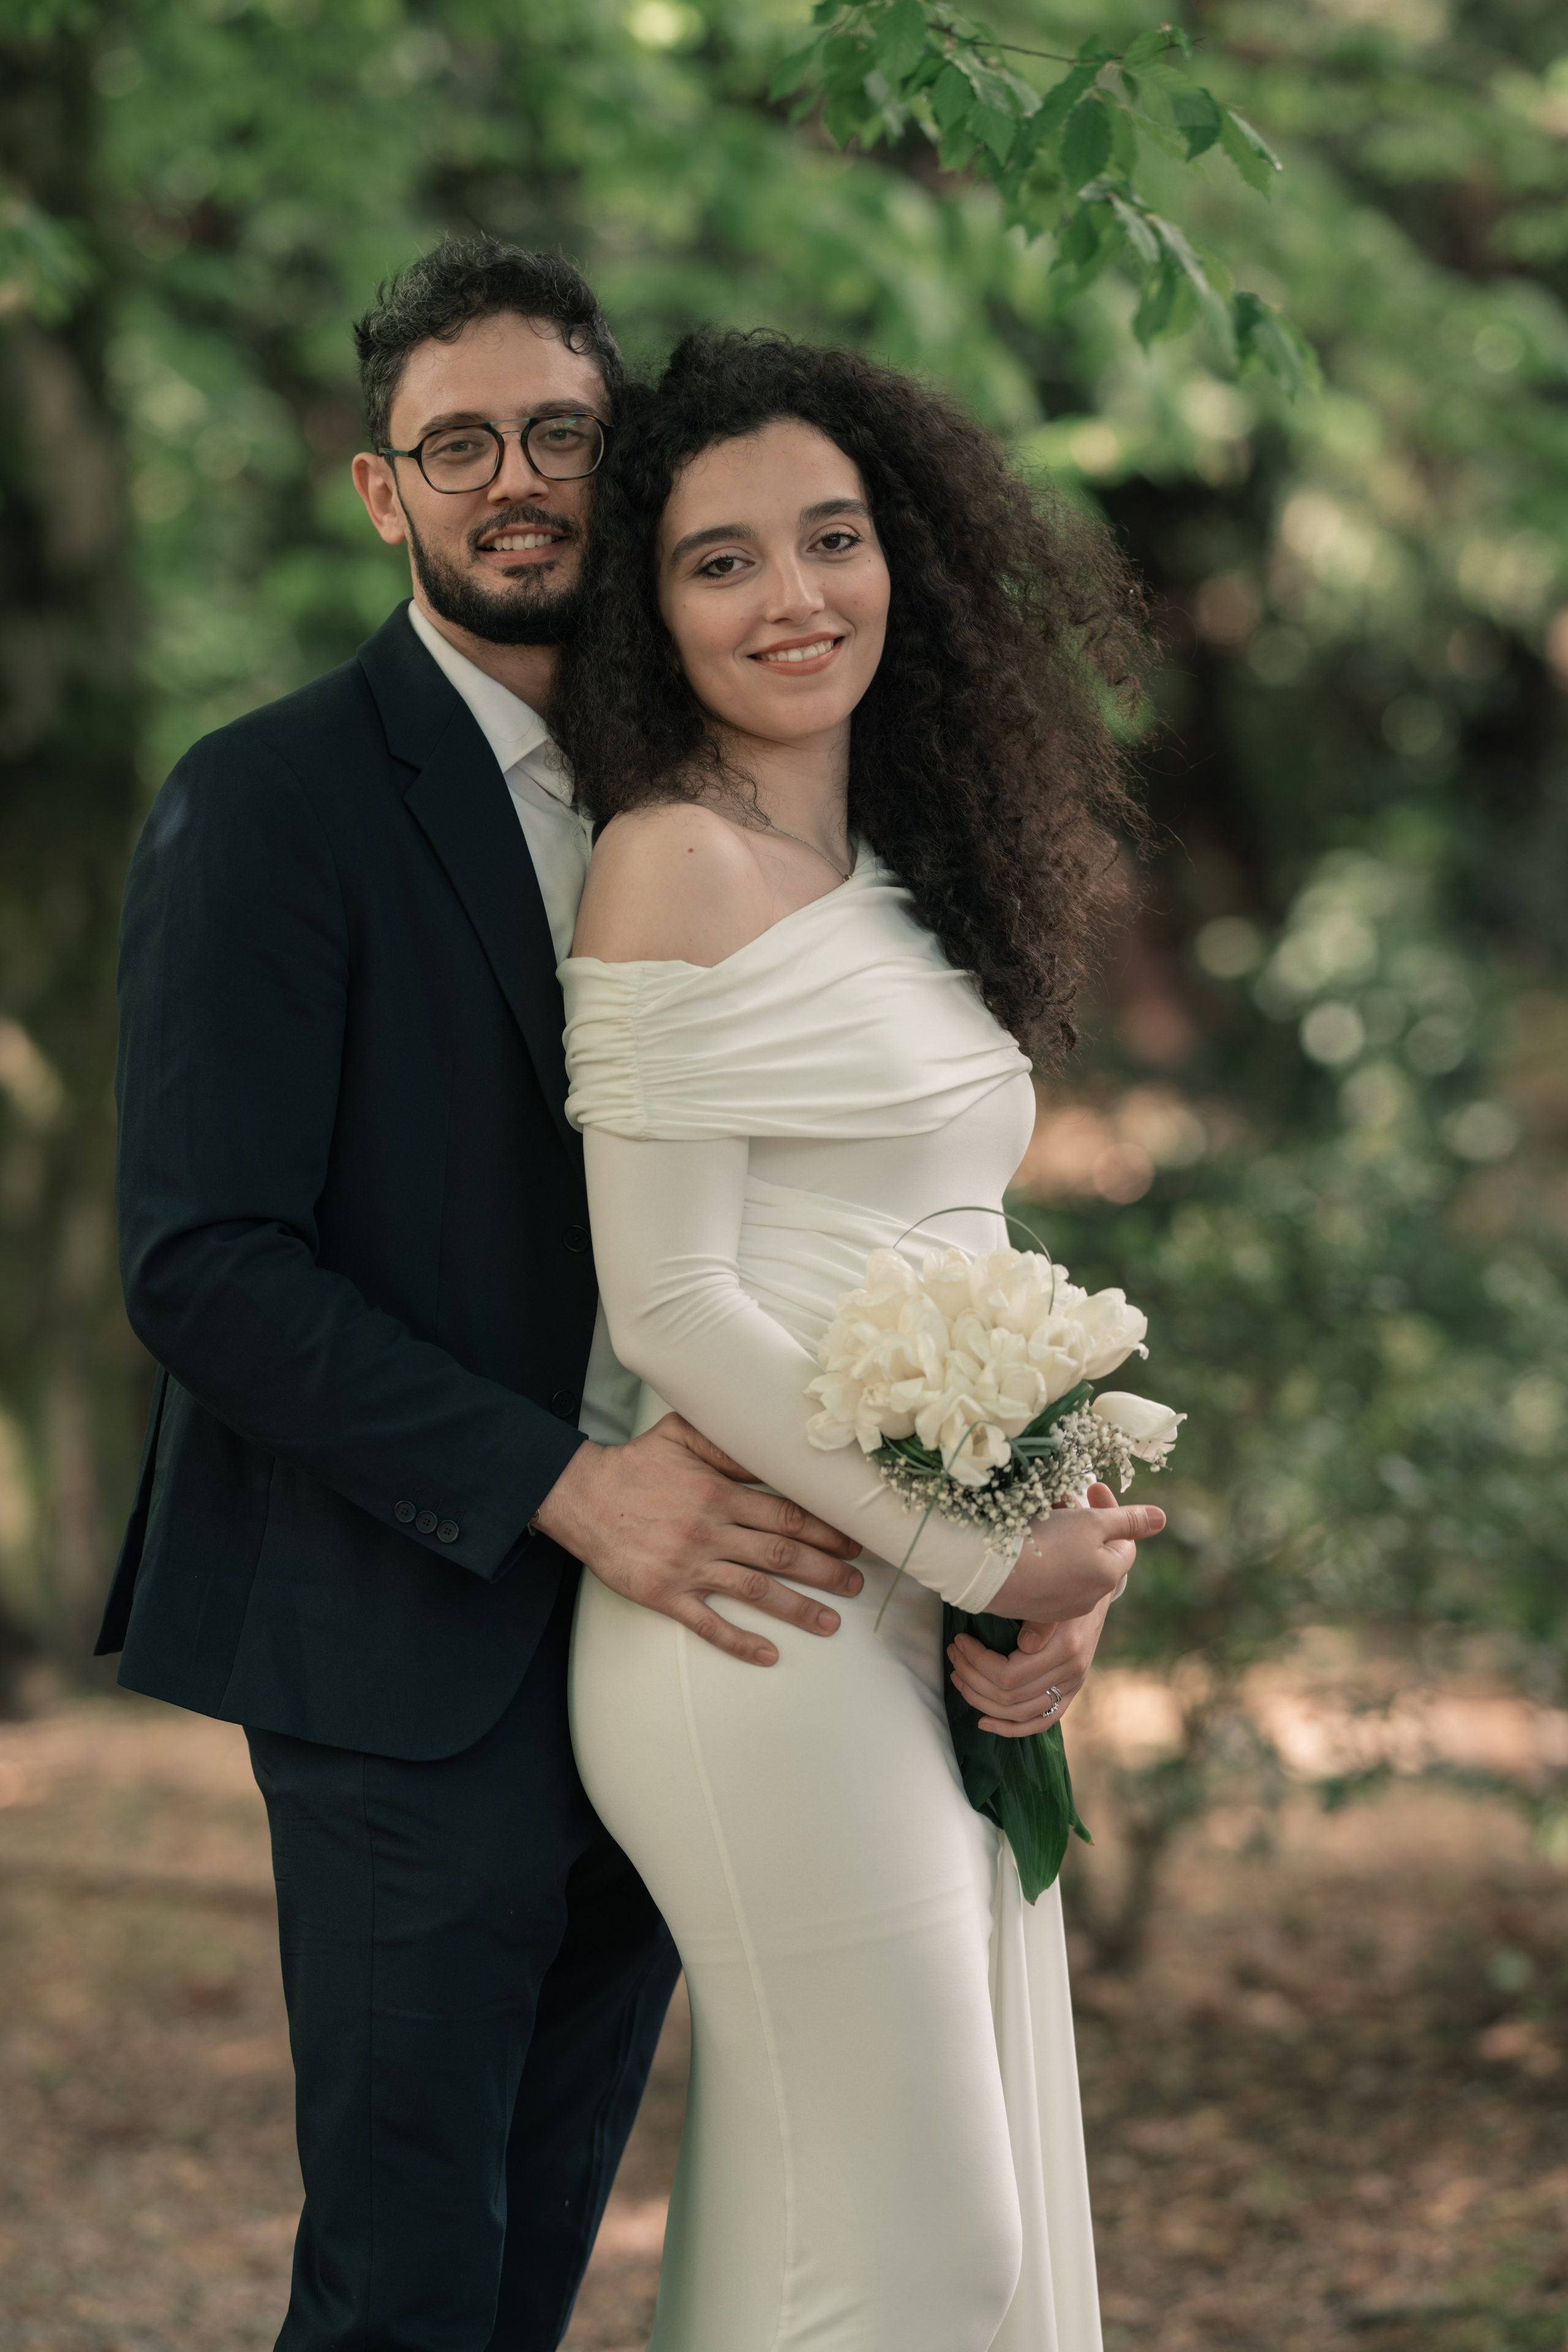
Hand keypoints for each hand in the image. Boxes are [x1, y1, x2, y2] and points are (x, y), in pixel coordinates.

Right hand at [532, 1412, 863, 1665]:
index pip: (787, 1515)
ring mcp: (689, 1566)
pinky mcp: (665, 1594)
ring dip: (799, 1608)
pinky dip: (739, 1642)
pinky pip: (708, 1624)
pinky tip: (768, 1656)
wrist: (580, 1496)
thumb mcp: (682, 1434)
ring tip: (832, 1623)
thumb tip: (772, 1445)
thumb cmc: (634, 1464)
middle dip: (826, 1570)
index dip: (824, 1530)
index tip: (852, 1541)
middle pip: (782, 1555)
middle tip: (857, 1582)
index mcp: (719, 1493)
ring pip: (756, 1591)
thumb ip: (728, 1441)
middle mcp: (711, 1531)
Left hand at [949, 1484, 1125, 1737]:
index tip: (958, 1639)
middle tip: (953, 1652)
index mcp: (1067, 1642)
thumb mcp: (1086, 1536)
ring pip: (1017, 1710)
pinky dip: (1009, 1729)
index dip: (977, 1663)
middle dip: (973, 1675)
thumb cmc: (1082, 1558)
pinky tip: (983, 1723)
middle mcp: (1072, 1668)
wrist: (1103, 1581)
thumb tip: (1095, 1487)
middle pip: (1007, 1694)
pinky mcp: (1068, 1692)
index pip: (1011, 1674)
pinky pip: (1039, 1723)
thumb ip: (1089, 1517)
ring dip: (982, 1696)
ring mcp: (1071, 1682)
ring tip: (959, 1670)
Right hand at [986, 1480, 1163, 1621]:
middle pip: (1097, 1553)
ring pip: (1071, 1564)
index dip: (1112, 1514)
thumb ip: (1128, 1519)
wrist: (991, 1574)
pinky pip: (1047, 1578)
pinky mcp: (1033, 1608)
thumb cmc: (1046, 1542)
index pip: (1125, 1542)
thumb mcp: (1092, 1522)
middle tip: (1063, 1501)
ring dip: (1064, 1539)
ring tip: (1042, 1516)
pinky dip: (1043, 1557)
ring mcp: (1061, 1606)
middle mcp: (1090, 1597)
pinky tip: (1025, 1540)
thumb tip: (1162, 1518)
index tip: (1090, 1491)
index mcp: (1108, 1574)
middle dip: (1085, 1524)